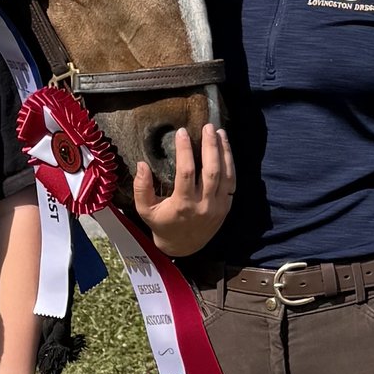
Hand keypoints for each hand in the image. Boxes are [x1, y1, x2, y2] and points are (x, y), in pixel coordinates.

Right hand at [131, 124, 233, 256]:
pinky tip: (226, 148)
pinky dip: (230, 164)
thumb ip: (141, 188)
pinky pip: (232, 182)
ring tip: (219, 132)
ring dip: (224, 151)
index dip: (185, 150)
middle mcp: (203, 205)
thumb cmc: (162, 225)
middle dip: (210, 146)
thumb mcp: (145, 210)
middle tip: (207, 126)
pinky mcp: (227, 206)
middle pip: (211, 171)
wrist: (183, 247)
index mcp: (183, 204)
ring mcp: (218, 206)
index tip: (182, 132)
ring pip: (225, 174)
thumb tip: (142, 164)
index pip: (186, 172)